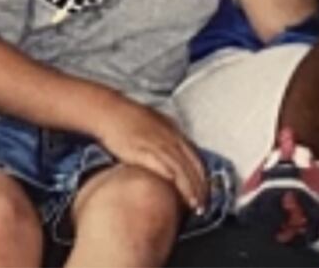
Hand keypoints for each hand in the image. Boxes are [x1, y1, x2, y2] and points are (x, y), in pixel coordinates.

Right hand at [94, 97, 206, 211]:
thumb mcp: (155, 128)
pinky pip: (161, 167)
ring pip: (181, 170)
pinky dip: (171, 180)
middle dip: (200, 187)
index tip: (207, 194)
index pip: (196, 159)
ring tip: (194, 206)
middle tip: (204, 206)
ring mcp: (159, 145)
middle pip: (192, 166)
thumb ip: (165, 142)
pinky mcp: (143, 151)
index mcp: (176, 135)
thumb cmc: (131, 121)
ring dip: (189, 189)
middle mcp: (171, 139)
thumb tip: (172, 159)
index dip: (203, 178)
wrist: (111, 112)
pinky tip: (174, 193)